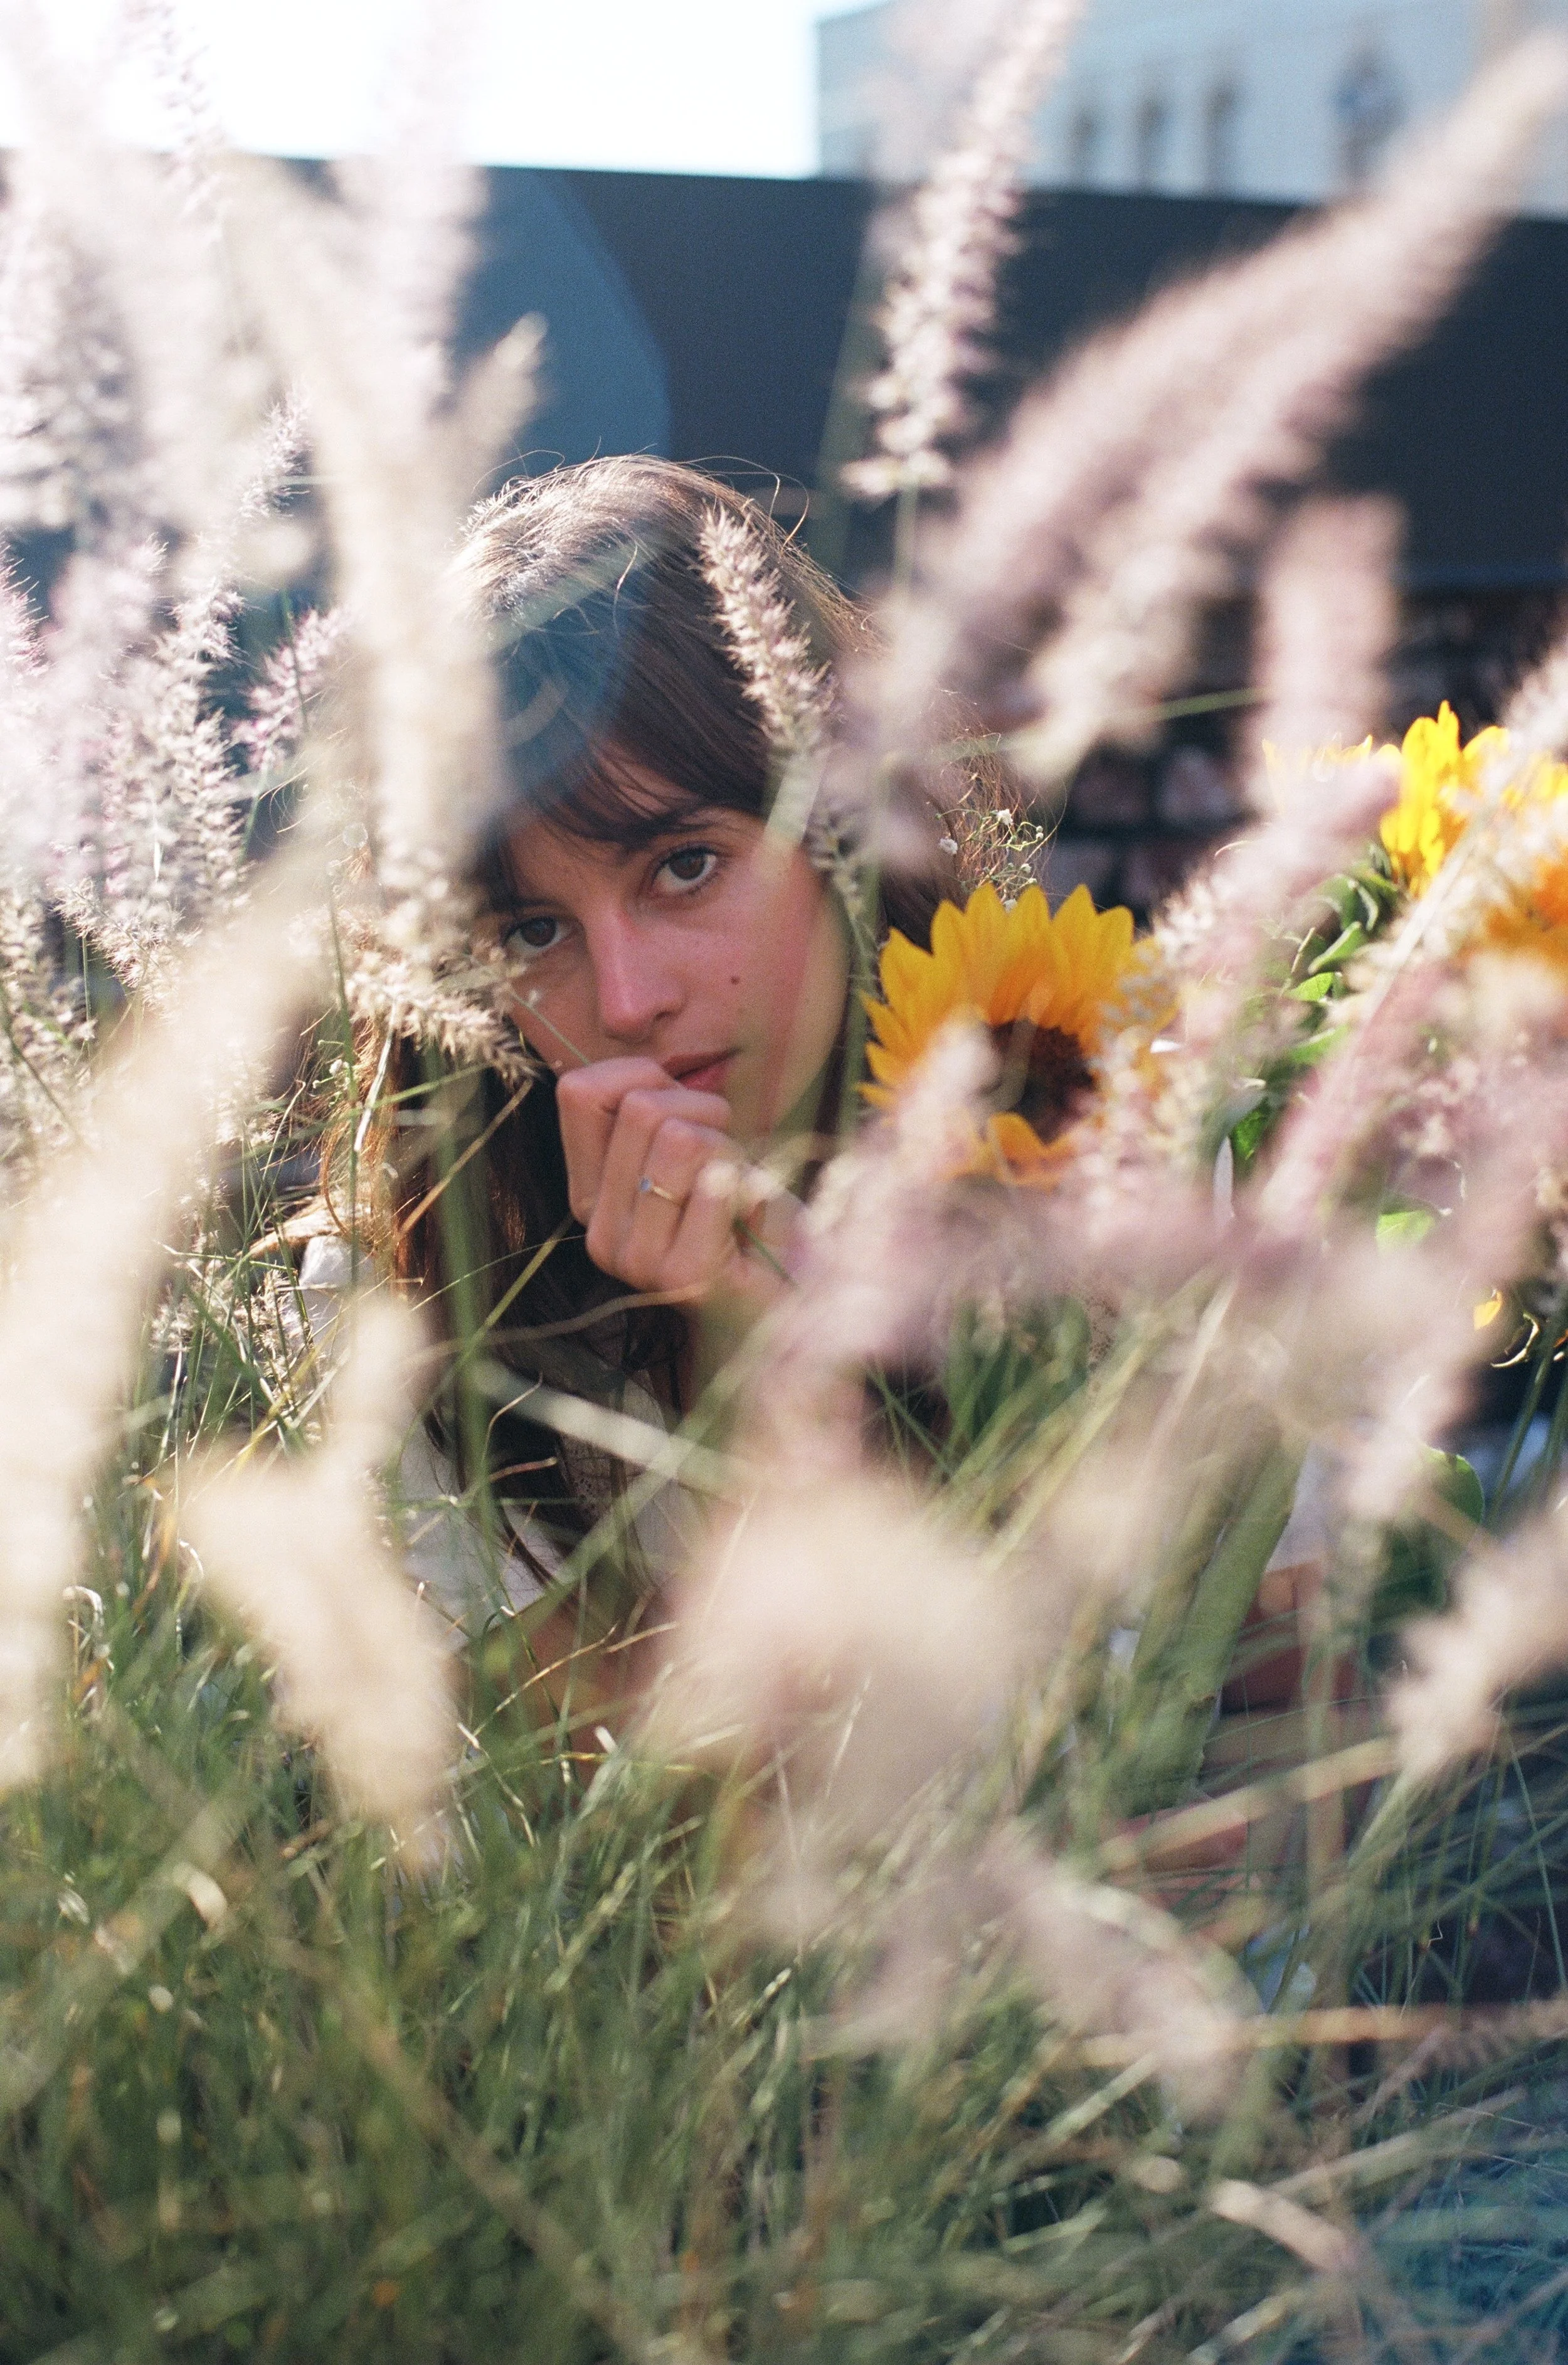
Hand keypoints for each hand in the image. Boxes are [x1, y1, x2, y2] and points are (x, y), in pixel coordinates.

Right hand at [555, 1057, 798, 1312]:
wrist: (792, 1302)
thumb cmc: (747, 1216)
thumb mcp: (694, 1149)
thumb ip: (661, 1111)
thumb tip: (647, 1068)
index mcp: (590, 1193)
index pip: (578, 1093)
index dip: (642, 1075)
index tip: (684, 1109)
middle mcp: (599, 1228)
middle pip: (642, 1108)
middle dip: (705, 1112)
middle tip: (726, 1156)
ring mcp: (636, 1258)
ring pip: (681, 1140)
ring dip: (731, 1151)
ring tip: (739, 1191)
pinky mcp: (683, 1277)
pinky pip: (716, 1185)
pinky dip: (753, 1187)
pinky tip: (754, 1223)